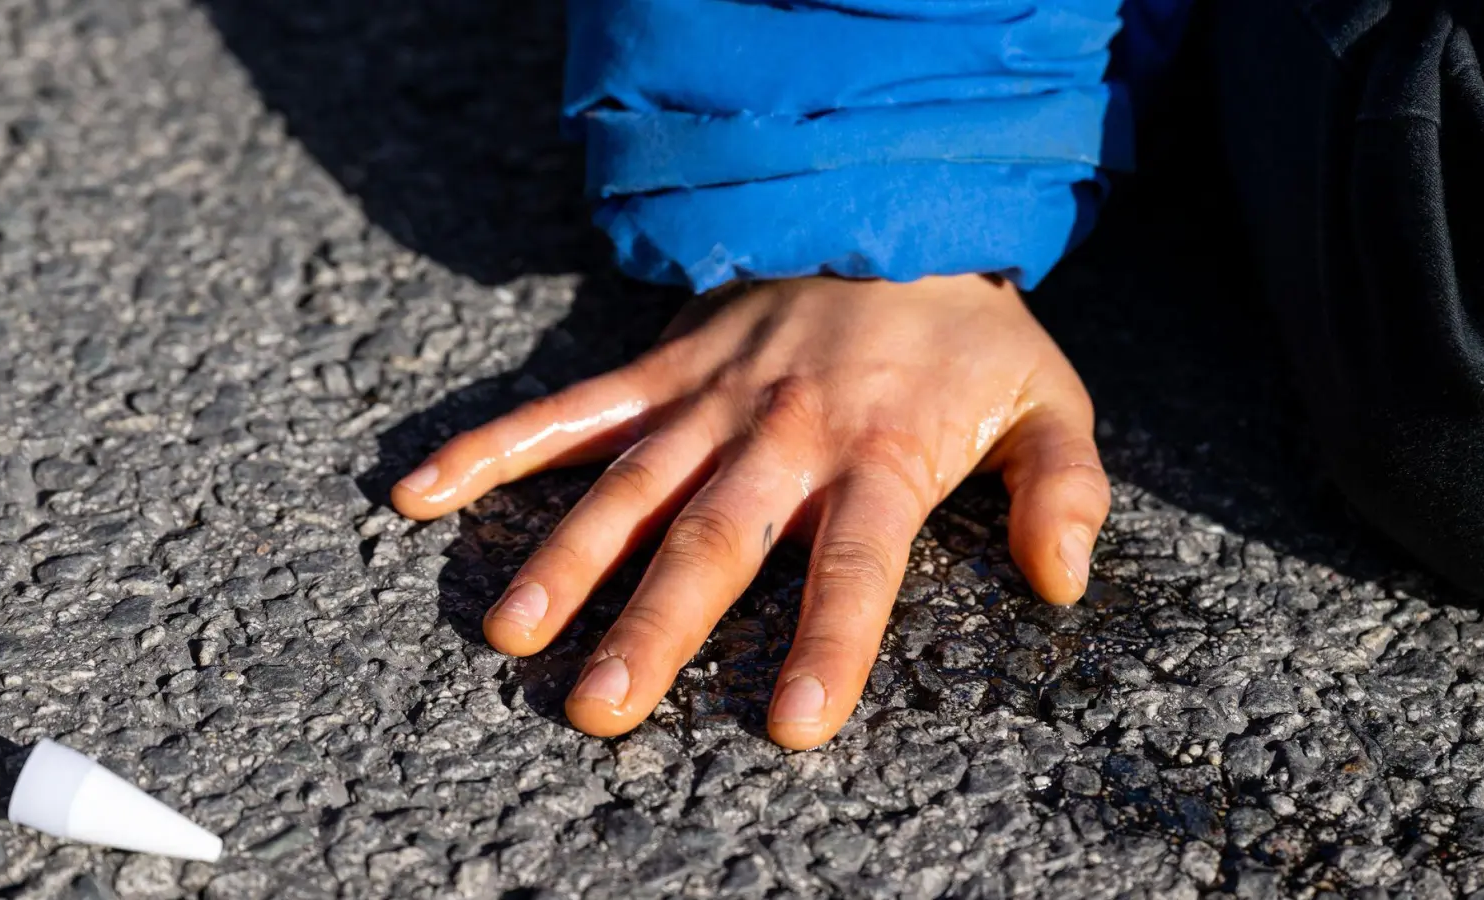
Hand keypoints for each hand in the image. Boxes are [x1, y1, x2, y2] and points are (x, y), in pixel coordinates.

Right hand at [391, 275, 1108, 748]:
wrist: (890, 211)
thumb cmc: (966, 334)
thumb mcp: (1047, 401)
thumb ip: (1063, 490)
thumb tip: (1061, 582)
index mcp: (880, 457)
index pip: (854, 566)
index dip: (827, 643)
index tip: (788, 728)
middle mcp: (782, 435)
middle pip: (714, 539)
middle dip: (656, 626)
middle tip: (599, 709)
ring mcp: (709, 400)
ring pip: (626, 485)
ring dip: (565, 557)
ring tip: (511, 630)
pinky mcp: (659, 370)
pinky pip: (567, 409)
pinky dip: (492, 447)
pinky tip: (420, 493)